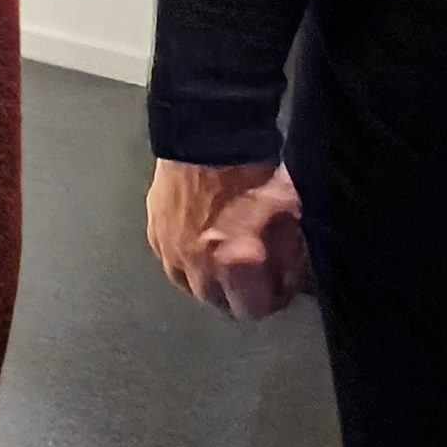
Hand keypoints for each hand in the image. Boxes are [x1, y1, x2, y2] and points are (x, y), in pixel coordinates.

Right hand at [146, 160, 307, 320]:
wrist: (209, 136)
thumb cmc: (255, 173)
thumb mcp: (292, 215)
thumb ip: (289, 258)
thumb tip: (285, 281)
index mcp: (236, 264)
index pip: (253, 310)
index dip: (272, 299)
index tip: (280, 286)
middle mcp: (198, 266)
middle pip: (218, 303)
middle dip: (238, 293)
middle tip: (253, 272)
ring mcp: (170, 251)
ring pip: (189, 287)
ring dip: (209, 280)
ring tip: (224, 259)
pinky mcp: (154, 233)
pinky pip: (170, 262)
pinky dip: (186, 261)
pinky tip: (200, 242)